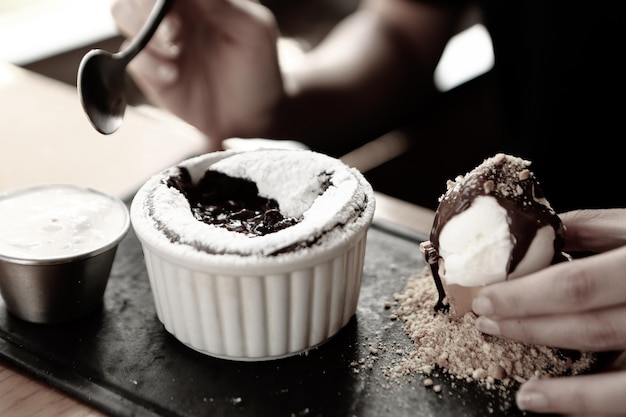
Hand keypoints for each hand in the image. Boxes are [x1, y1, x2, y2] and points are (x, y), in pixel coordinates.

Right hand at [111, 0, 283, 140]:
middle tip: (175, 31)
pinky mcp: (149, 70)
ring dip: (142, 29)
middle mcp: (173, 12)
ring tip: (174, 50)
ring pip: (122, 13)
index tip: (172, 3)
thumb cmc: (258, 67)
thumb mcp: (253, 31)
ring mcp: (158, 40)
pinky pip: (130, 56)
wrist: (253, 115)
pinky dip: (146, 63)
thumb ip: (224, 4)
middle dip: (147, 6)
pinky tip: (172, 75)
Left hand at [472, 209, 625, 415]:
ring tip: (525, 392)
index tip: (486, 297)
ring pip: (620, 377)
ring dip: (566, 390)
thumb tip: (537, 233)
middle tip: (487, 325)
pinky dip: (597, 407)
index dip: (525, 295)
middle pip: (588, 328)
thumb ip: (595, 229)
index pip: (576, 284)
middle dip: (529, 329)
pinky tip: (564, 410)